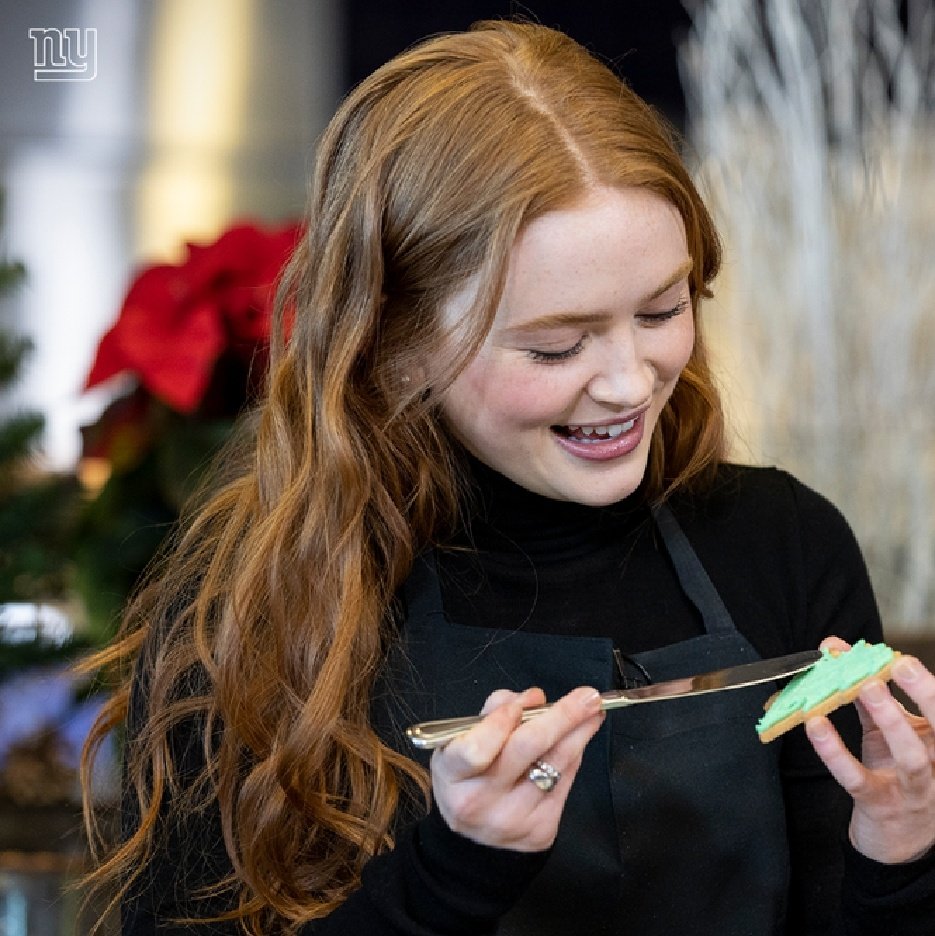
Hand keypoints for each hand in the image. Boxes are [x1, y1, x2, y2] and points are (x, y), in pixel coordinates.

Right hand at [430, 685, 604, 851]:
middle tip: (587, 696)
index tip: (529, 699)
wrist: (473, 838)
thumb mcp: (461, 740)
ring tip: (593, 712)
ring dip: (579, 733)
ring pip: (555, 765)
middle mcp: (480, 802)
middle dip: (562, 716)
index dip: (501, 721)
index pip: (476, 749)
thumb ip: (494, 711)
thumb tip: (535, 698)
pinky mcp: (540, 831)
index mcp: (453, 775)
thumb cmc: (467, 775)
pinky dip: (572, 756)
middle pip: (527, 748)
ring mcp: (512, 820)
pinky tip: (577, 740)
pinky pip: (564, 782)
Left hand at [805, 636, 934, 863]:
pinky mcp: (879, 806)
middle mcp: (933, 765)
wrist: (897, 842)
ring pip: (911, 757)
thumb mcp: (886, 733)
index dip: (921, 681)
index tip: (898, 657)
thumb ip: (865, 694)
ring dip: (891, 720)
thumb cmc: (893, 775)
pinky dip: (836, 752)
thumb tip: (836, 650)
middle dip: (925, 695)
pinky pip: (858, 779)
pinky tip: (816, 727)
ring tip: (866, 688)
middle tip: (899, 665)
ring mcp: (910, 789)